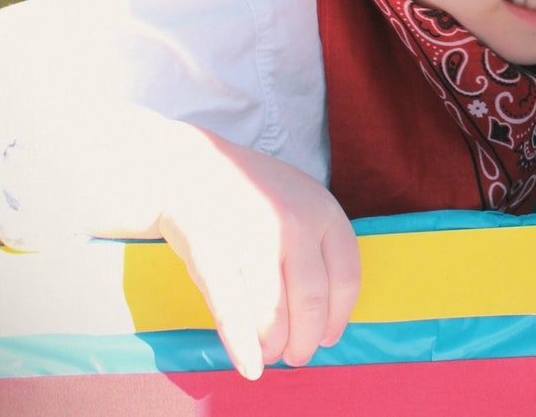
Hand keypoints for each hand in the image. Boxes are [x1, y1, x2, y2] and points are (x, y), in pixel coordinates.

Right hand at [157, 128, 361, 378]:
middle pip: (313, 302)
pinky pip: (233, 314)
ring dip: (276, 346)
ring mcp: (254, 239)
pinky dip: (244, 348)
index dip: (339, 317)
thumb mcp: (301, 199)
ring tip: (273, 354)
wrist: (188, 169)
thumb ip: (319, 243)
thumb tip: (328, 313)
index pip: (347, 278)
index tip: (329, 337)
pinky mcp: (214, 256)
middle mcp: (294, 224)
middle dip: (306, 340)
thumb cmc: (250, 193)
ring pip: (275, 314)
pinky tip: (250, 366)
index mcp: (323, 210)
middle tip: (298, 356)